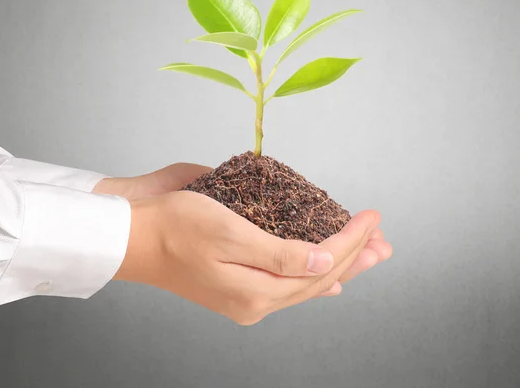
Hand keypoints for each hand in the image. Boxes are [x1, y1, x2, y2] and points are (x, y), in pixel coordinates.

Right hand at [94, 163, 392, 297]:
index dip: (352, 241)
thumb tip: (328, 267)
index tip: (374, 217)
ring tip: (369, 254)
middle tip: (385, 240)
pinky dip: (313, 276)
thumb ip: (282, 255)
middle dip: (355, 257)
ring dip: (340, 266)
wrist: (134, 238)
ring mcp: (247, 297)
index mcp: (257, 291)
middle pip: (319, 280)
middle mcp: (256, 301)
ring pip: (307, 284)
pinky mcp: (238, 285)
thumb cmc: (176, 227)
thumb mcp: (231, 234)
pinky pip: (287, 284)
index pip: (321, 266)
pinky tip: (327, 278)